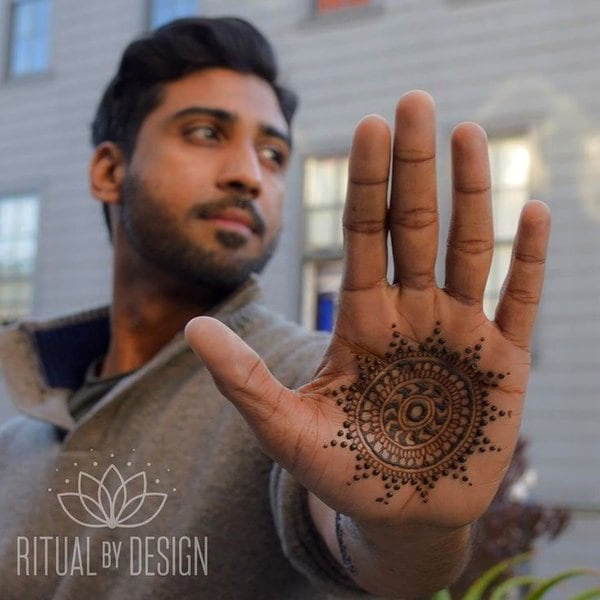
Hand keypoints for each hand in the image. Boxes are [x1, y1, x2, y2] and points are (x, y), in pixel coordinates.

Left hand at [185, 91, 550, 531]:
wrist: (401, 512)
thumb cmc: (344, 473)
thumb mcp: (286, 428)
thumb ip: (244, 380)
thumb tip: (190, 326)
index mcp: (364, 320)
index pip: (362, 237)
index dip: (364, 183)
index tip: (365, 125)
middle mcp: (413, 313)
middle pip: (412, 227)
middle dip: (413, 166)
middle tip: (412, 101)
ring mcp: (461, 333)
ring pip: (467, 250)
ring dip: (470, 193)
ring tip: (468, 134)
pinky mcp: (504, 363)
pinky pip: (519, 302)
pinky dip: (528, 261)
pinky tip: (534, 212)